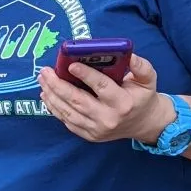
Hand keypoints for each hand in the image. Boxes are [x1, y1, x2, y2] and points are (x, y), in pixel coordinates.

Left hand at [38, 53, 174, 143]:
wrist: (144, 124)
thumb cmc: (143, 96)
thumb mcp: (148, 79)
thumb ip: (141, 66)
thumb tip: (129, 55)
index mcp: (123, 103)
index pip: (101, 87)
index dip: (86, 75)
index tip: (70, 64)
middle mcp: (108, 118)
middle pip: (78, 101)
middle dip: (58, 85)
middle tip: (45, 71)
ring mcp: (97, 130)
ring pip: (68, 112)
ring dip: (51, 95)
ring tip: (42, 80)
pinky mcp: (89, 136)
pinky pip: (67, 121)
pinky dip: (54, 108)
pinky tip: (46, 95)